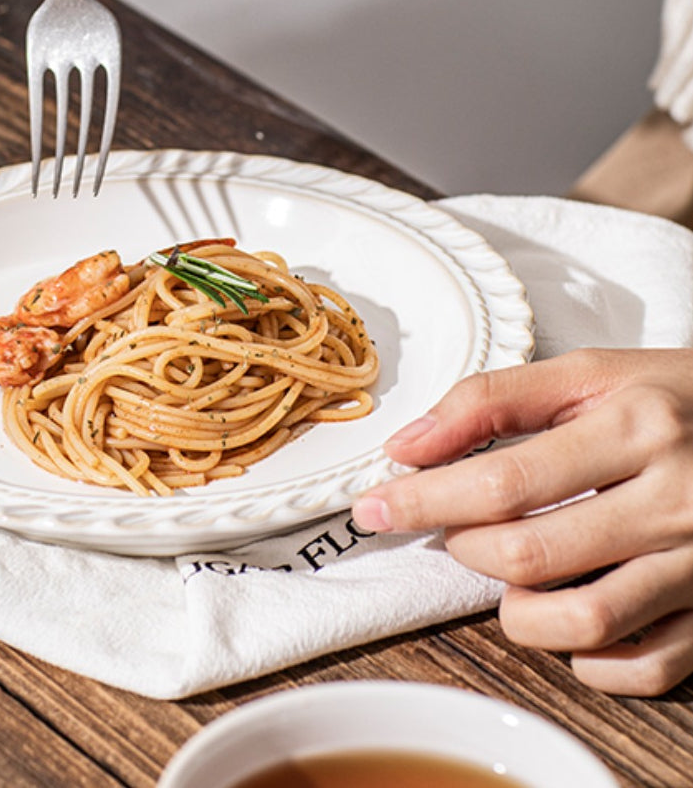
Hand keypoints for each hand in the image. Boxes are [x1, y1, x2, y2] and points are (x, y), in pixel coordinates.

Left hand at [350, 348, 692, 695]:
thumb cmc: (676, 398)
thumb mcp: (590, 374)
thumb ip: (493, 400)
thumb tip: (408, 445)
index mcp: (636, 425)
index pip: (501, 480)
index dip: (423, 498)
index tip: (376, 505)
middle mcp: (672, 497)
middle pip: (530, 554)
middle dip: (464, 547)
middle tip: (451, 528)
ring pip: (583, 623)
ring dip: (518, 611)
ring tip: (507, 573)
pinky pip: (645, 666)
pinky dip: (590, 656)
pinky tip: (569, 615)